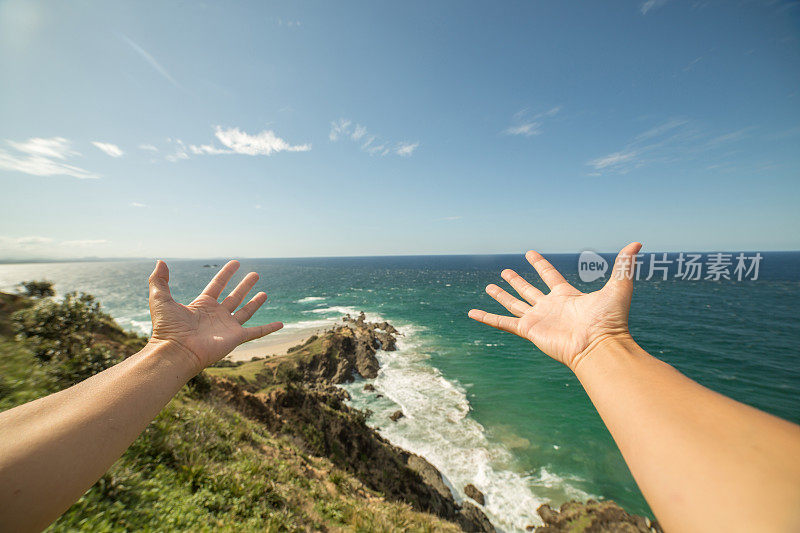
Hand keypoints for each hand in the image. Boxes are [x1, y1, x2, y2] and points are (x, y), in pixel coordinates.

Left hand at [147, 260, 282, 371]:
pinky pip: (256, 332)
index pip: (217, 285)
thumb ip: (159, 280)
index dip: (226, 274)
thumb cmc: (166, 329)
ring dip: (255, 302)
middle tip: (255, 274)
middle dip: (244, 285)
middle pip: (234, 296)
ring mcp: (227, 327)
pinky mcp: (235, 338)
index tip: (236, 263)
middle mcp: (216, 315)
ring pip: (245, 311)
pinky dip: (269, 328)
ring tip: (265, 292)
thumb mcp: (160, 299)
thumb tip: (161, 261)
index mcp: (202, 305)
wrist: (175, 352)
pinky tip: (281, 324)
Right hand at [468, 242, 641, 370]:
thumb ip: (624, 265)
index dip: (540, 264)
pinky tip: (472, 313)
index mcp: (566, 296)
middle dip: (517, 281)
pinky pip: (503, 323)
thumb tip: (637, 243)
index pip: (550, 276)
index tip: (530, 254)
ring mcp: (538, 319)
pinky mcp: (529, 330)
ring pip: (514, 304)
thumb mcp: (619, 287)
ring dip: (502, 295)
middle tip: (505, 271)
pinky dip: (487, 318)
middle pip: (528, 291)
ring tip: (489, 286)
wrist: (600, 346)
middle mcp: (550, 307)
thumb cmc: (610, 320)